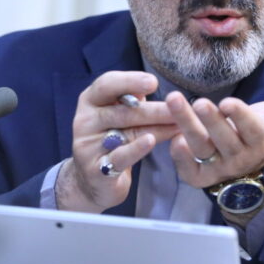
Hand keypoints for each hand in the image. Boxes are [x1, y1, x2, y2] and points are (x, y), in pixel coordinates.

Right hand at [56, 71, 179, 212]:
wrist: (93, 181)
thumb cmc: (112, 141)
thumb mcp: (120, 118)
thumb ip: (132, 103)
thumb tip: (153, 86)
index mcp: (90, 101)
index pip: (106, 85)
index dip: (130, 81)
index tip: (153, 83)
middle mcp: (84, 121)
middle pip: (121, 111)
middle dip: (154, 109)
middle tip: (179, 107)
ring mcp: (88, 146)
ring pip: (124, 133)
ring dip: (155, 127)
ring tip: (178, 124)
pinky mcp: (96, 170)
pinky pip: (119, 156)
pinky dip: (136, 148)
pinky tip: (151, 141)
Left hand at [167, 78, 263, 187]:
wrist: (250, 166)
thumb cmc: (263, 132)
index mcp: (260, 142)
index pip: (251, 130)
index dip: (240, 117)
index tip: (228, 102)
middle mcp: (239, 158)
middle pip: (223, 139)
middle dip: (211, 120)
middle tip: (199, 102)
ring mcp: (218, 168)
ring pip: (201, 148)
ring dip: (187, 126)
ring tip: (175, 102)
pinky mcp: (201, 176)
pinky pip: (189, 170)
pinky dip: (179, 156)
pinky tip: (173, 138)